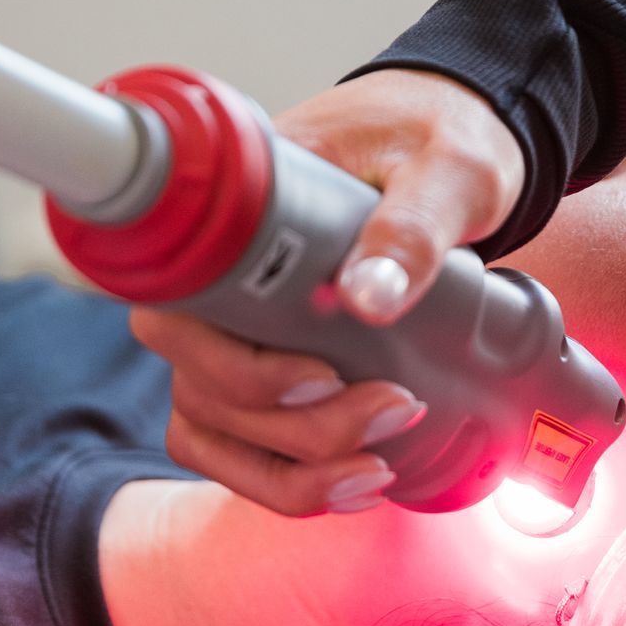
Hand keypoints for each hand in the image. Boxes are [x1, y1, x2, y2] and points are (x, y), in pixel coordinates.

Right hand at [128, 69, 524, 514]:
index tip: (322, 375)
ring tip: (379, 468)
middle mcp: (215, 280)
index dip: (231, 363)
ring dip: (292, 469)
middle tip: (396, 408)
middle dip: (292, 425)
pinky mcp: (259, 367)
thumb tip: (367, 299)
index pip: (175, 306)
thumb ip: (412, 226)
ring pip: (213, 427)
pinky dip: (288, 481)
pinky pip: (236, 446)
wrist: (450, 145)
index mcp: (238, 216)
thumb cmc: (439, 142)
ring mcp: (229, 329)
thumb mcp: (446, 172)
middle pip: (198, 382)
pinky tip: (356, 483)